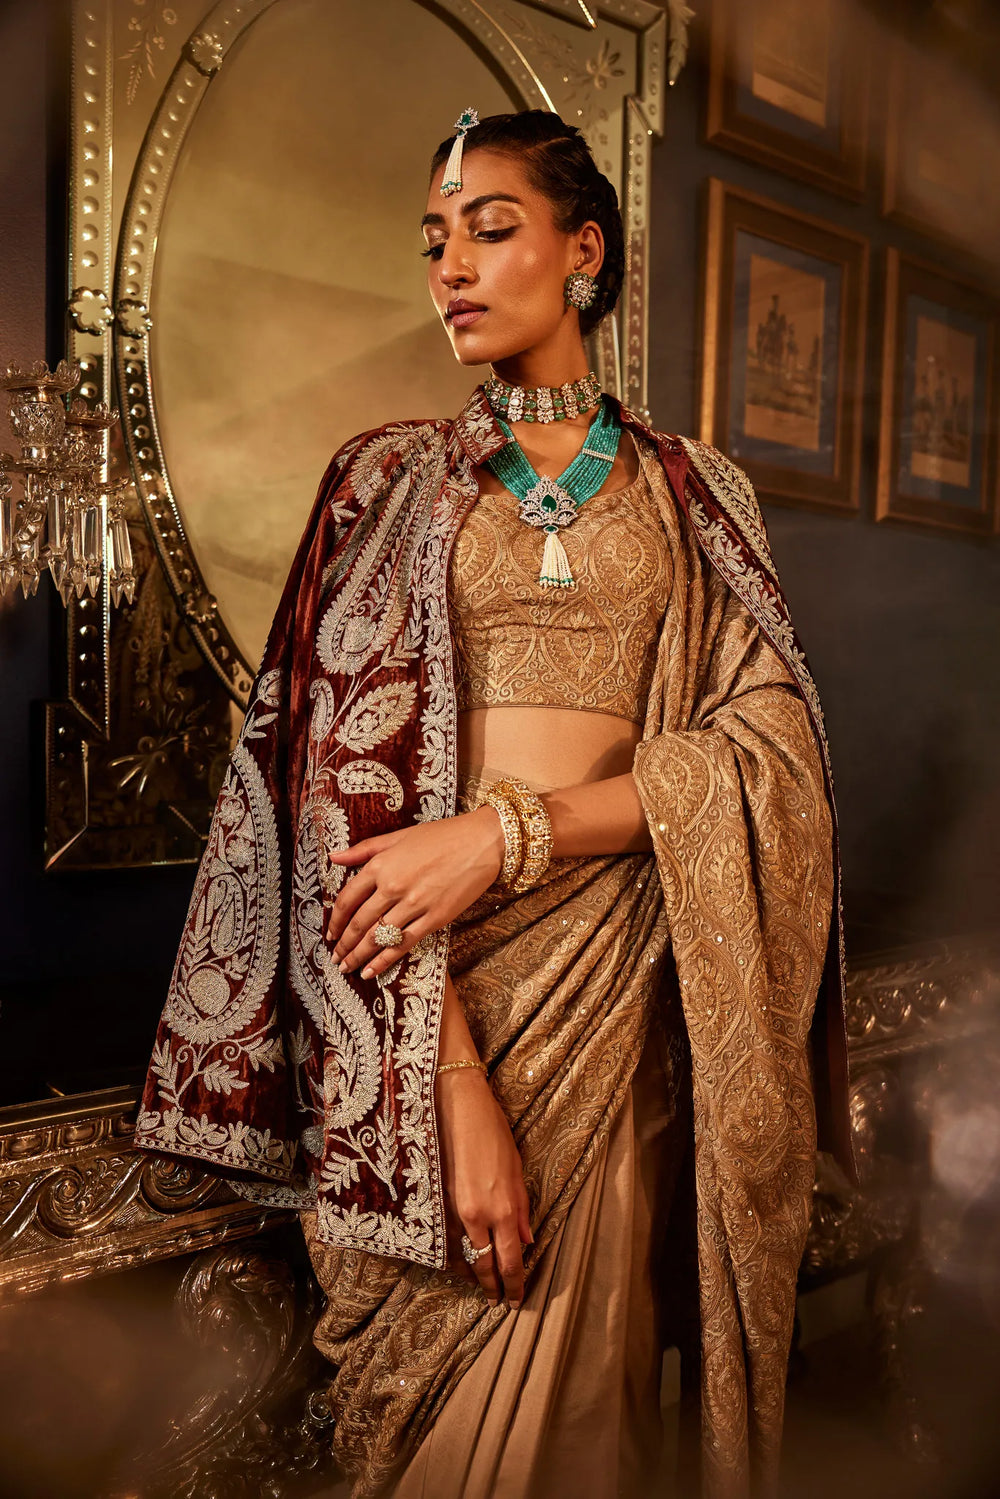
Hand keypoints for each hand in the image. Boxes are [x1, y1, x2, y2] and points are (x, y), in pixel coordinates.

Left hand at [326, 806, 503, 977]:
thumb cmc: (441, 836)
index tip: (330, 934)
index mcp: (381, 865)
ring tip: (348, 969)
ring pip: (378, 938)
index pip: (347, 899)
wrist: (481, 843)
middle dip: (345, 945)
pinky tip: (372, 971)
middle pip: (360, 923)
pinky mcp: (435, 919)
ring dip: (359, 956)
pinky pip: (403, 944)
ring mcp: (414, 905)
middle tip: (335, 959)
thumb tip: (334, 857)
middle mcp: (393, 887)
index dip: (335, 921)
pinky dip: (385, 961)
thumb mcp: (399, 836)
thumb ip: (364, 849)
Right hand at [436, 1068, 532, 1306]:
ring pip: (467, 1254)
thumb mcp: (517, 1171)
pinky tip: (465, 1257)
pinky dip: (460, 1251)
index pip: (511, 1261)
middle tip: (499, 1302)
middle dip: (494, 1288)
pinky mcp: (441, 1201)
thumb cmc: (494, 1133)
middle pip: (486, 1266)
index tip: (515, 1300)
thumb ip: (522, 1210)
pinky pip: (453, 1236)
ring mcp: (456, 1209)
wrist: (458, 1109)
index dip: (514, 1285)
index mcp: (504, 1209)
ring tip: (484, 1286)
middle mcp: (479, 1215)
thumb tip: (526, 1239)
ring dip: (476, 1273)